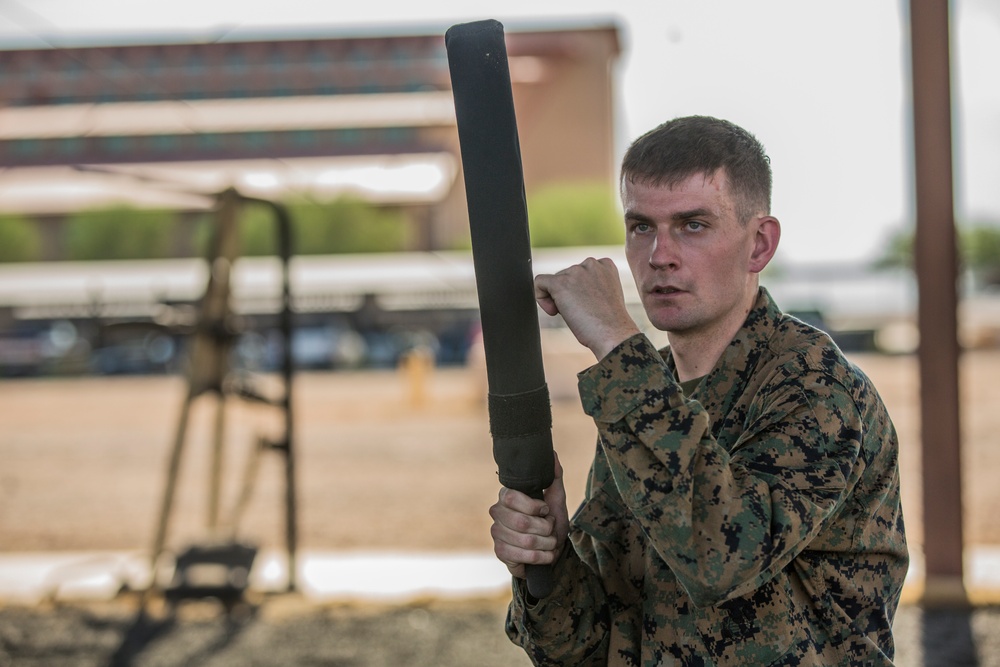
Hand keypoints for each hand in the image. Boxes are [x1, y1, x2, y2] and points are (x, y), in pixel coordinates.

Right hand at [490, 452, 569, 578]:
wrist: (550, 549)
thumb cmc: (551, 521)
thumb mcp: (556, 499)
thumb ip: (553, 477)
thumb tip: (553, 454)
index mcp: (507, 495)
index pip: (512, 498)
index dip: (534, 507)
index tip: (546, 510)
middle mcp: (497, 512)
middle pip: (521, 522)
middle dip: (546, 529)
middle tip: (550, 529)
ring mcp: (496, 533)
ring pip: (526, 541)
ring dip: (547, 544)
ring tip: (550, 542)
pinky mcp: (499, 552)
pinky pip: (523, 556)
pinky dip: (542, 557)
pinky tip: (545, 555)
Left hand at [534, 257, 640, 359]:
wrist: (613, 334)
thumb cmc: (610, 323)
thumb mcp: (605, 295)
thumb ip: (591, 284)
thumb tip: (570, 287)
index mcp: (605, 264)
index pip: (581, 272)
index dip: (579, 289)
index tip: (588, 304)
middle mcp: (590, 263)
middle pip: (566, 276)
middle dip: (569, 295)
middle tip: (583, 313)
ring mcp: (575, 271)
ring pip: (554, 282)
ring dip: (558, 300)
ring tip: (575, 314)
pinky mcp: (560, 283)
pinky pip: (539, 282)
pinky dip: (541, 297)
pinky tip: (553, 311)